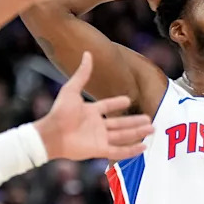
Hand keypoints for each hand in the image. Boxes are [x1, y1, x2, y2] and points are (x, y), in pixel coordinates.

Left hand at [34, 51, 153, 160]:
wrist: (51, 134)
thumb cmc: (59, 112)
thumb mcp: (72, 89)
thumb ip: (82, 73)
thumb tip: (87, 53)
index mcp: (90, 111)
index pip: (107, 106)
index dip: (117, 103)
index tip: (129, 98)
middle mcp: (96, 125)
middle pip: (120, 123)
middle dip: (135, 122)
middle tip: (150, 119)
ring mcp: (99, 138)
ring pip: (123, 136)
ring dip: (137, 133)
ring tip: (152, 129)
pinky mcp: (99, 150)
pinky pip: (118, 151)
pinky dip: (131, 150)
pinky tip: (143, 146)